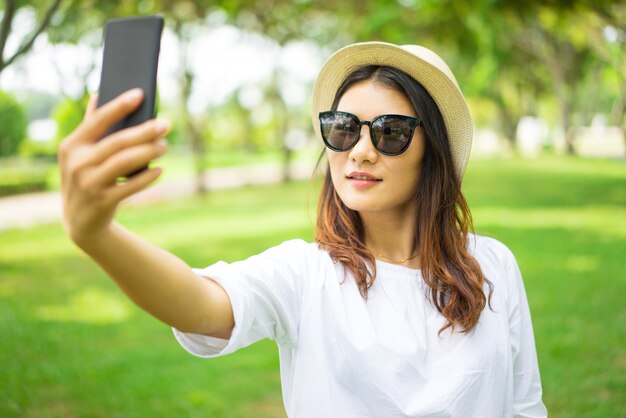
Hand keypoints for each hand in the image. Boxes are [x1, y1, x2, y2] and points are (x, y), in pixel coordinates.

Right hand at [59, 88, 167, 245]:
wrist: (80, 221)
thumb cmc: (86, 177)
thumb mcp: (80, 154)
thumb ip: (90, 127)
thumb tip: (99, 95)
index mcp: (72, 145)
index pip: (97, 120)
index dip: (119, 106)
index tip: (140, 94)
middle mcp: (77, 163)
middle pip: (118, 142)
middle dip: (144, 131)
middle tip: (166, 124)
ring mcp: (89, 183)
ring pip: (125, 162)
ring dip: (149, 151)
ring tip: (165, 145)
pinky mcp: (102, 201)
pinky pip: (131, 186)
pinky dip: (147, 177)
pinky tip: (159, 169)